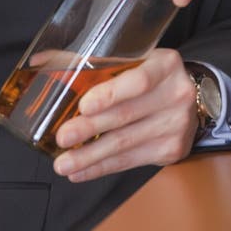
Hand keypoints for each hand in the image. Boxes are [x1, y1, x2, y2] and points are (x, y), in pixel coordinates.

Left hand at [53, 48, 196, 181]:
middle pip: (127, 115)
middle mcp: (177, 93)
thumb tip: (40, 61)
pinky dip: (102, 167)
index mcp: (166, 64)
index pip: (139, 80)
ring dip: (90, 156)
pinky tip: (81, 171)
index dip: (111, 94)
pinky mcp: (172, 149)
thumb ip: (92, 60)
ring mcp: (176, 124)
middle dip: (90, 128)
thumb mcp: (134, 59)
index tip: (84, 105)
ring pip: (125, 144)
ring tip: (63, 163)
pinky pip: (130, 161)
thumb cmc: (152, 75)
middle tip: (63, 136)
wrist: (190, 97)